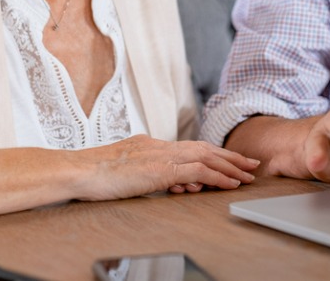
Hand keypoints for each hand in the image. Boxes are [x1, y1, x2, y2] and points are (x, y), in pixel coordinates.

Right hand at [74, 135, 258, 200]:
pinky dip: (217, 176)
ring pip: (206, 157)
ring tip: (247, 175)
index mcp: (151, 145)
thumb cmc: (94, 176)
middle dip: (229, 156)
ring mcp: (161, 155)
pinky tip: (230, 183)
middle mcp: (160, 146)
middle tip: (250, 164)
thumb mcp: (126, 172)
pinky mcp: (161, 169)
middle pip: (203, 148)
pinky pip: (198, 171)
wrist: (79, 171)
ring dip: (230, 166)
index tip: (228, 160)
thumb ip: (148, 173)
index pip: (189, 147)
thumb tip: (169, 182)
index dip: (212, 153)